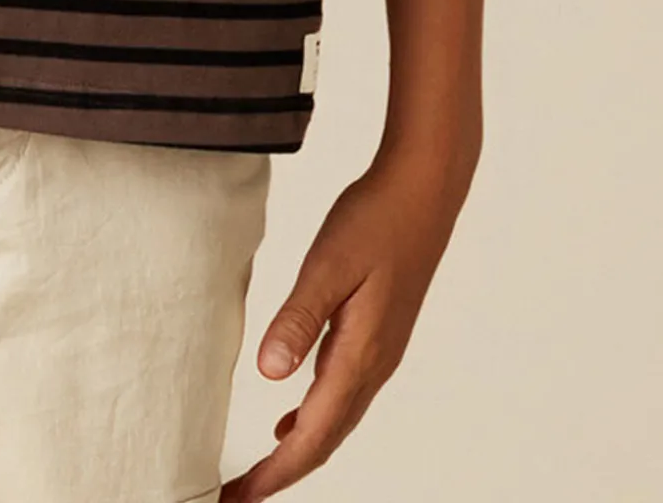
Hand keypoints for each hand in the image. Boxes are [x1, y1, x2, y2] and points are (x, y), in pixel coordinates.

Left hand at [218, 151, 472, 499]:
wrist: (424, 190)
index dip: (275, 473)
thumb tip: (269, 376)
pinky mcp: (377, 335)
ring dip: (298, 451)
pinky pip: (342, 396)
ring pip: (335, 422)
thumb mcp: (329, 264)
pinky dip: (314, 419)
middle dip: (281, 474)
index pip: (313, 436)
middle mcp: (373, 365)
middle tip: (238, 497)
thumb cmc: (375, 220)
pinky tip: (291, 419)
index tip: (239, 498)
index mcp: (360, 355)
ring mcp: (379, 353)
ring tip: (260, 470)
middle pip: (325, 440)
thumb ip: (299, 319)